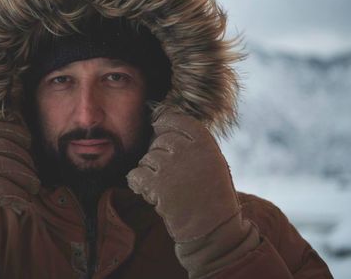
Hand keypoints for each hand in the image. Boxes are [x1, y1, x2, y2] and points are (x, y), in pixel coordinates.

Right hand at [0, 121, 39, 256]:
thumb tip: (28, 139)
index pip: (0, 128)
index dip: (18, 134)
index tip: (28, 144)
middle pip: (12, 149)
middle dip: (27, 164)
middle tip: (33, 179)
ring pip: (14, 168)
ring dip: (29, 181)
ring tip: (32, 190)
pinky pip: (9, 189)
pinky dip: (21, 197)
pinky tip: (23, 204)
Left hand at [127, 109, 257, 276]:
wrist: (212, 230)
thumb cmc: (214, 197)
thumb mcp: (214, 163)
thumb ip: (193, 144)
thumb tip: (162, 126)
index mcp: (206, 144)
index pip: (180, 120)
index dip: (165, 121)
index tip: (159, 126)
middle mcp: (188, 151)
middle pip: (161, 140)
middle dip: (159, 153)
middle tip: (167, 173)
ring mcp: (171, 167)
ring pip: (147, 158)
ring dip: (150, 171)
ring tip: (165, 187)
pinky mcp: (157, 185)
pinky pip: (136, 174)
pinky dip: (138, 183)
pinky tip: (148, 191)